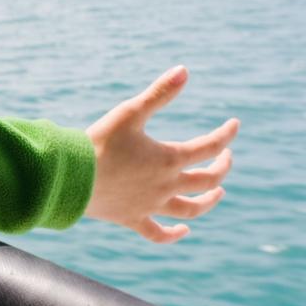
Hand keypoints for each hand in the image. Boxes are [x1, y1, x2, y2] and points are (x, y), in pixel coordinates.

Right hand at [84, 66, 238, 242]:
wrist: (71, 176)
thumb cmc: (99, 141)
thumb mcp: (130, 112)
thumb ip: (159, 93)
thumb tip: (184, 70)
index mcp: (169, 159)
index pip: (210, 146)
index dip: (226, 134)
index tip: (234, 124)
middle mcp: (166, 185)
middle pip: (207, 181)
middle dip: (222, 167)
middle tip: (226, 156)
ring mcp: (150, 205)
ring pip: (190, 209)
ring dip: (208, 201)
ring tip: (217, 193)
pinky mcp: (132, 219)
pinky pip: (157, 233)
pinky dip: (172, 234)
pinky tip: (183, 231)